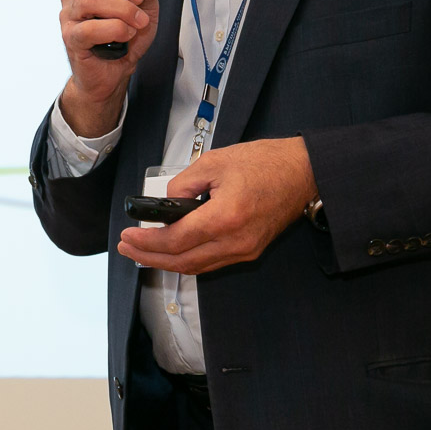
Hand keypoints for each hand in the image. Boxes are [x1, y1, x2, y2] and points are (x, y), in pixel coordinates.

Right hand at [58, 0, 160, 136]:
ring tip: (137, 22)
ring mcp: (69, 16)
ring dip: (121, 10)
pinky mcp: (71, 38)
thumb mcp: (145, 7)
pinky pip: (89, 29)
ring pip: (89, 0)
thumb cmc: (124, 36)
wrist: (116, 71)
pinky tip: (125, 35)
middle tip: (139, 0)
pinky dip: (114, 30)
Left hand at [116, 137, 315, 272]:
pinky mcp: (249, 250)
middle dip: (149, 257)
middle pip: (183, 261)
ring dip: (166, 262)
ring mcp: (244, 249)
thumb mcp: (213, 162)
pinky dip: (187, 260)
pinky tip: (171, 251)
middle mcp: (236, 241)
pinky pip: (211, 263)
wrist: (303, 173)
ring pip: (197, 267)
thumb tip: (166, 203)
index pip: (176, 240)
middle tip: (126, 247)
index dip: (147, 241)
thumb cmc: (266, 163)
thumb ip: (182, 184)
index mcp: (226, 217)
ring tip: (141, 251)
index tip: (127, 235)